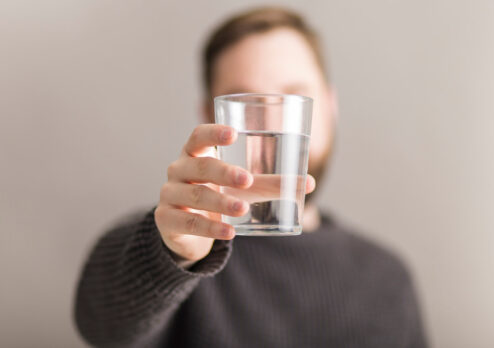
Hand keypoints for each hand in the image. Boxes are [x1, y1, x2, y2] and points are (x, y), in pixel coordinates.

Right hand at [155, 124, 315, 262]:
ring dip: (220, 202)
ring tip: (243, 209)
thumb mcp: (240, 188)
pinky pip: (188, 223)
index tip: (234, 133)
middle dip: (224, 172)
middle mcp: (178, 170)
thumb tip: (309, 183)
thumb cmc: (216, 195)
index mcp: (194, 154)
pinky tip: (229, 232)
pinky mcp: (166, 219)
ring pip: (195, 196)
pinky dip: (210, 228)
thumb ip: (269, 184)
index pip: (198, 136)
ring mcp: (169, 195)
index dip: (213, 133)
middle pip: (200, 167)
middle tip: (248, 180)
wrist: (185, 228)